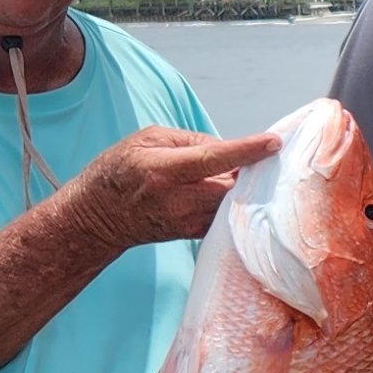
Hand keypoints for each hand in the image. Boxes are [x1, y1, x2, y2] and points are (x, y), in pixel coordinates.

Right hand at [69, 127, 278, 251]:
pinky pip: (227, 216)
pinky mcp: (195, 234)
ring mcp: (188, 221)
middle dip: (255, 170)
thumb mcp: (147, 139)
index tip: (274, 142)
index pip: (214, 159)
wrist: (98, 217)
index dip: (246, 151)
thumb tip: (228, 148)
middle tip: (269, 156)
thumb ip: (192, 139)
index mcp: (165, 171)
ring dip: (249, 188)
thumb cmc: (120, 170)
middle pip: (232, 185)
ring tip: (258, 172)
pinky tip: (243, 191)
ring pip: (234, 203)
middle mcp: (179, 200)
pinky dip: (238, 203)